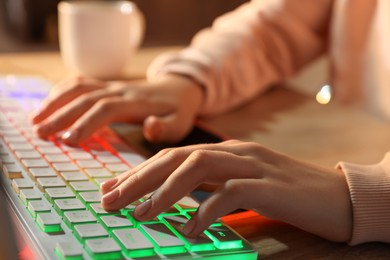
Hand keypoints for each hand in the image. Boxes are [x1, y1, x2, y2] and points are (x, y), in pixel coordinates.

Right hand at [31, 74, 202, 143]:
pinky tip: (49, 104)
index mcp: (137, 103)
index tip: (68, 141)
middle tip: (40, 133)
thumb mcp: (180, 123)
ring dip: (56, 101)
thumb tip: (150, 127)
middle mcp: (121, 91)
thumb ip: (166, 127)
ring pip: (79, 88)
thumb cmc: (179, 111)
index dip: (86, 123)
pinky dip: (63, 91)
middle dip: (62, 115)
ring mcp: (113, 86)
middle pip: (86, 98)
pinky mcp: (108, 86)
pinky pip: (82, 83)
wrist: (180, 87)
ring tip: (35, 120)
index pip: (106, 109)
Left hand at [101, 140, 351, 241]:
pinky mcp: (269, 186)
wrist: (337, 196)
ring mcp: (253, 166)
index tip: (112, 188)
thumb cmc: (288, 194)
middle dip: (138, 178)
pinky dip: (205, 210)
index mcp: (227, 151)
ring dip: (165, 190)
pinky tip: (189, 229)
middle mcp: (235, 152)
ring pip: (198, 167)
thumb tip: (180, 202)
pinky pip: (230, 193)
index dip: (139, 171)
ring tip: (141, 213)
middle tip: (109, 200)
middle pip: (177, 158)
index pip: (173, 156)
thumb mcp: (244, 185)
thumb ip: (213, 186)